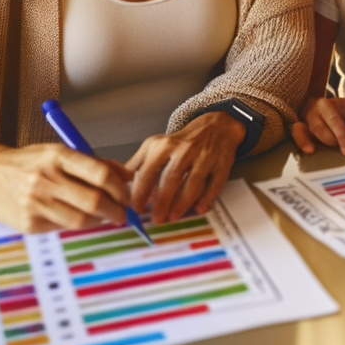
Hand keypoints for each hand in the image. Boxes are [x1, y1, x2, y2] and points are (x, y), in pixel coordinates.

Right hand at [0, 141, 132, 232]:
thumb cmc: (30, 162)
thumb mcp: (59, 152)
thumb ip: (95, 163)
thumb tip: (128, 176)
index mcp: (57, 156)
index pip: (100, 173)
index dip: (120, 188)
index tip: (127, 195)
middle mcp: (46, 179)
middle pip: (94, 201)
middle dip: (117, 210)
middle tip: (123, 213)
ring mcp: (35, 203)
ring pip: (82, 220)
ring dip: (100, 221)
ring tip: (105, 216)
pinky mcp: (28, 224)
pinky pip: (63, 228)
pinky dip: (78, 225)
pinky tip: (79, 218)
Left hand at [125, 111, 246, 223]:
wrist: (215, 125)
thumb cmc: (182, 141)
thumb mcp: (156, 144)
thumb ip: (138, 163)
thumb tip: (122, 184)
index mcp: (164, 145)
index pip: (149, 171)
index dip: (141, 192)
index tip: (137, 208)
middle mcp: (185, 149)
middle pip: (171, 178)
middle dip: (162, 202)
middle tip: (156, 218)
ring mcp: (205, 156)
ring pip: (193, 182)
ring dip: (182, 203)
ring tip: (173, 217)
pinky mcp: (222, 163)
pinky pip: (215, 183)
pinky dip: (208, 198)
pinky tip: (200, 208)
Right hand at [293, 96, 344, 155]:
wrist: (313, 108)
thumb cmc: (338, 114)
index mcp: (342, 102)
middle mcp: (324, 106)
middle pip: (334, 120)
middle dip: (343, 136)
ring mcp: (310, 115)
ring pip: (318, 127)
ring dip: (328, 139)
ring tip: (334, 147)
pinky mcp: (298, 125)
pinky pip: (298, 133)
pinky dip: (303, 142)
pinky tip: (310, 150)